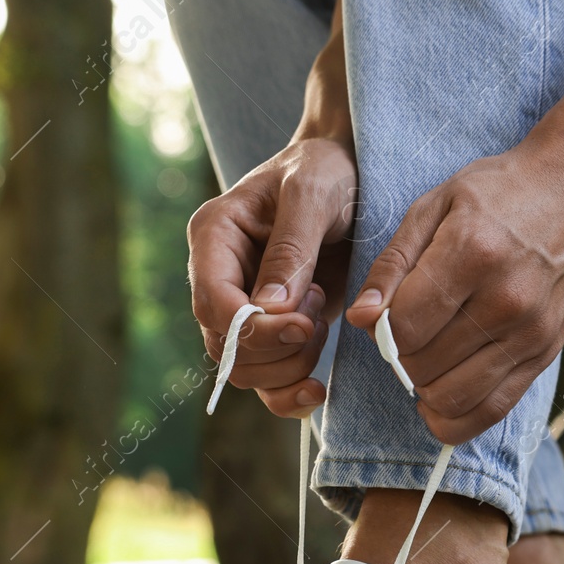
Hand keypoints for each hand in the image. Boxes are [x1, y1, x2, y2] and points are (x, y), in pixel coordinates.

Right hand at [188, 136, 354, 416]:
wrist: (350, 171)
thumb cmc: (328, 169)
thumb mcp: (314, 194)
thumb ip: (292, 248)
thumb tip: (269, 309)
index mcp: (215, 236)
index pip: (213, 302)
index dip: (253, 328)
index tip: (303, 325)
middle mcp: (221, 275)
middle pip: (226, 346)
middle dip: (276, 349)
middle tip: (319, 317)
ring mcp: (246, 305)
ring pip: (245, 370)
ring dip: (290, 367)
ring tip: (322, 322)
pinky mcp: (274, 327)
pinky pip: (267, 380)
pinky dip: (289, 394)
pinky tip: (318, 388)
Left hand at [346, 138, 563, 443]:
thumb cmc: (502, 192)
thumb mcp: (436, 204)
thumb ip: (393, 263)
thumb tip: (359, 317)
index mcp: (473, 253)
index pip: (405, 328)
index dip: (381, 329)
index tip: (386, 313)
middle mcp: (506, 300)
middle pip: (423, 366)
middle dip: (400, 356)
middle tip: (408, 331)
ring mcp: (531, 332)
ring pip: (452, 397)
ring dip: (424, 388)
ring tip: (426, 357)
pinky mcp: (546, 353)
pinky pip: (492, 411)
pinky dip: (457, 417)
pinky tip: (441, 397)